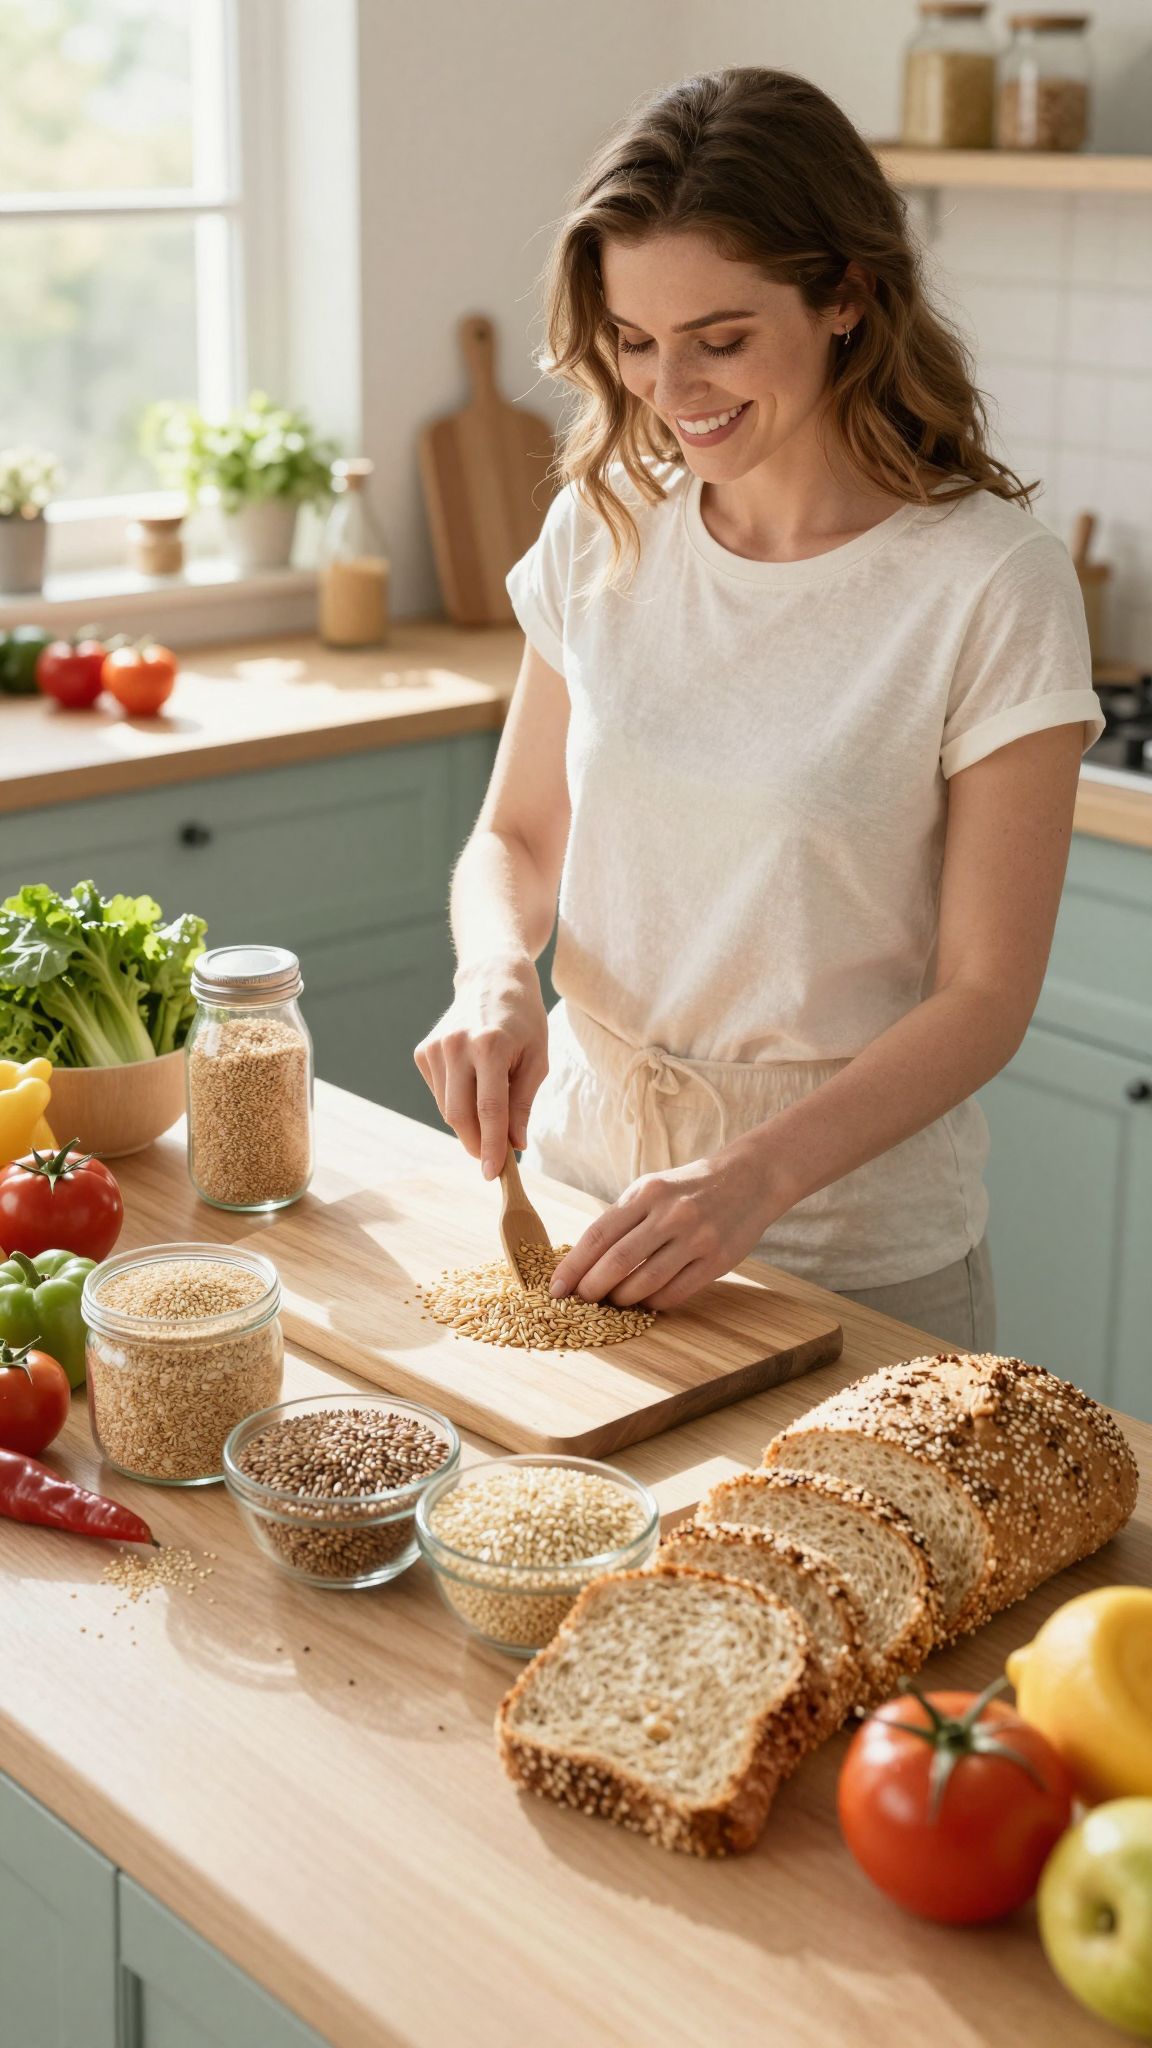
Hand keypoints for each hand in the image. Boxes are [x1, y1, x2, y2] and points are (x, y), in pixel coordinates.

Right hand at [414, 955, 548, 1177]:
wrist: (493, 980)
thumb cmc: (523, 1021)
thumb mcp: (537, 1059)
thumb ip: (523, 1103)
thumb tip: (515, 1144)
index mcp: (489, 1046)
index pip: (489, 1110)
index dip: (491, 1146)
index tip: (493, 1173)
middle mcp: (456, 1046)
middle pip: (460, 1115)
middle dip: (476, 1142)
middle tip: (494, 1156)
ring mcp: (435, 1048)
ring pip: (447, 1108)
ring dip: (468, 1123)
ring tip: (490, 1109)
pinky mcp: (423, 1052)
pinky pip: (439, 1094)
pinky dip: (457, 1103)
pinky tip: (473, 1084)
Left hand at [549, 1140, 781, 1310]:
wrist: (750, 1179)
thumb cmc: (688, 1188)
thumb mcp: (652, 1189)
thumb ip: (621, 1220)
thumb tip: (583, 1262)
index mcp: (647, 1193)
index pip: (597, 1235)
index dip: (572, 1267)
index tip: (555, 1289)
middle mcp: (670, 1214)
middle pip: (618, 1262)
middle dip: (592, 1289)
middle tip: (581, 1301)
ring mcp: (696, 1238)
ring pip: (645, 1283)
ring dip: (622, 1299)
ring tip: (614, 1301)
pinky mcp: (717, 1261)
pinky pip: (675, 1293)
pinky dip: (652, 1302)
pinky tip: (645, 1300)